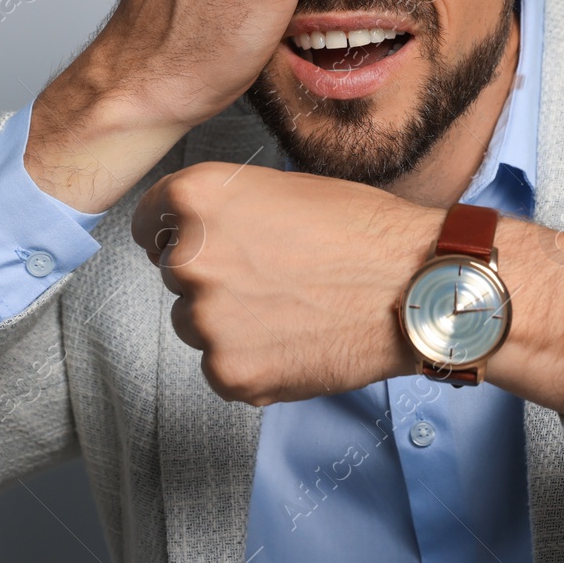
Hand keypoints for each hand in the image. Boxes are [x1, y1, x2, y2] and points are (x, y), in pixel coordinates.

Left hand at [132, 161, 442, 403]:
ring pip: (196, 324)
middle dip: (213, 277)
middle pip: (175, 275)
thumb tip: (190, 235)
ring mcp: (206, 321)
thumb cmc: (362, 230)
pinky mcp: (229, 373)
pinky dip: (253, 361)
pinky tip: (297, 340)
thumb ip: (225, 211)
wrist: (414, 286)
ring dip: (230, 322)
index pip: (148, 221)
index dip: (175, 232)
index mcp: (197, 198)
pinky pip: (223, 368)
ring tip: (292, 309)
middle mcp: (189, 257)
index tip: (200, 242)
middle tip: (272, 277)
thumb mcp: (280, 189)